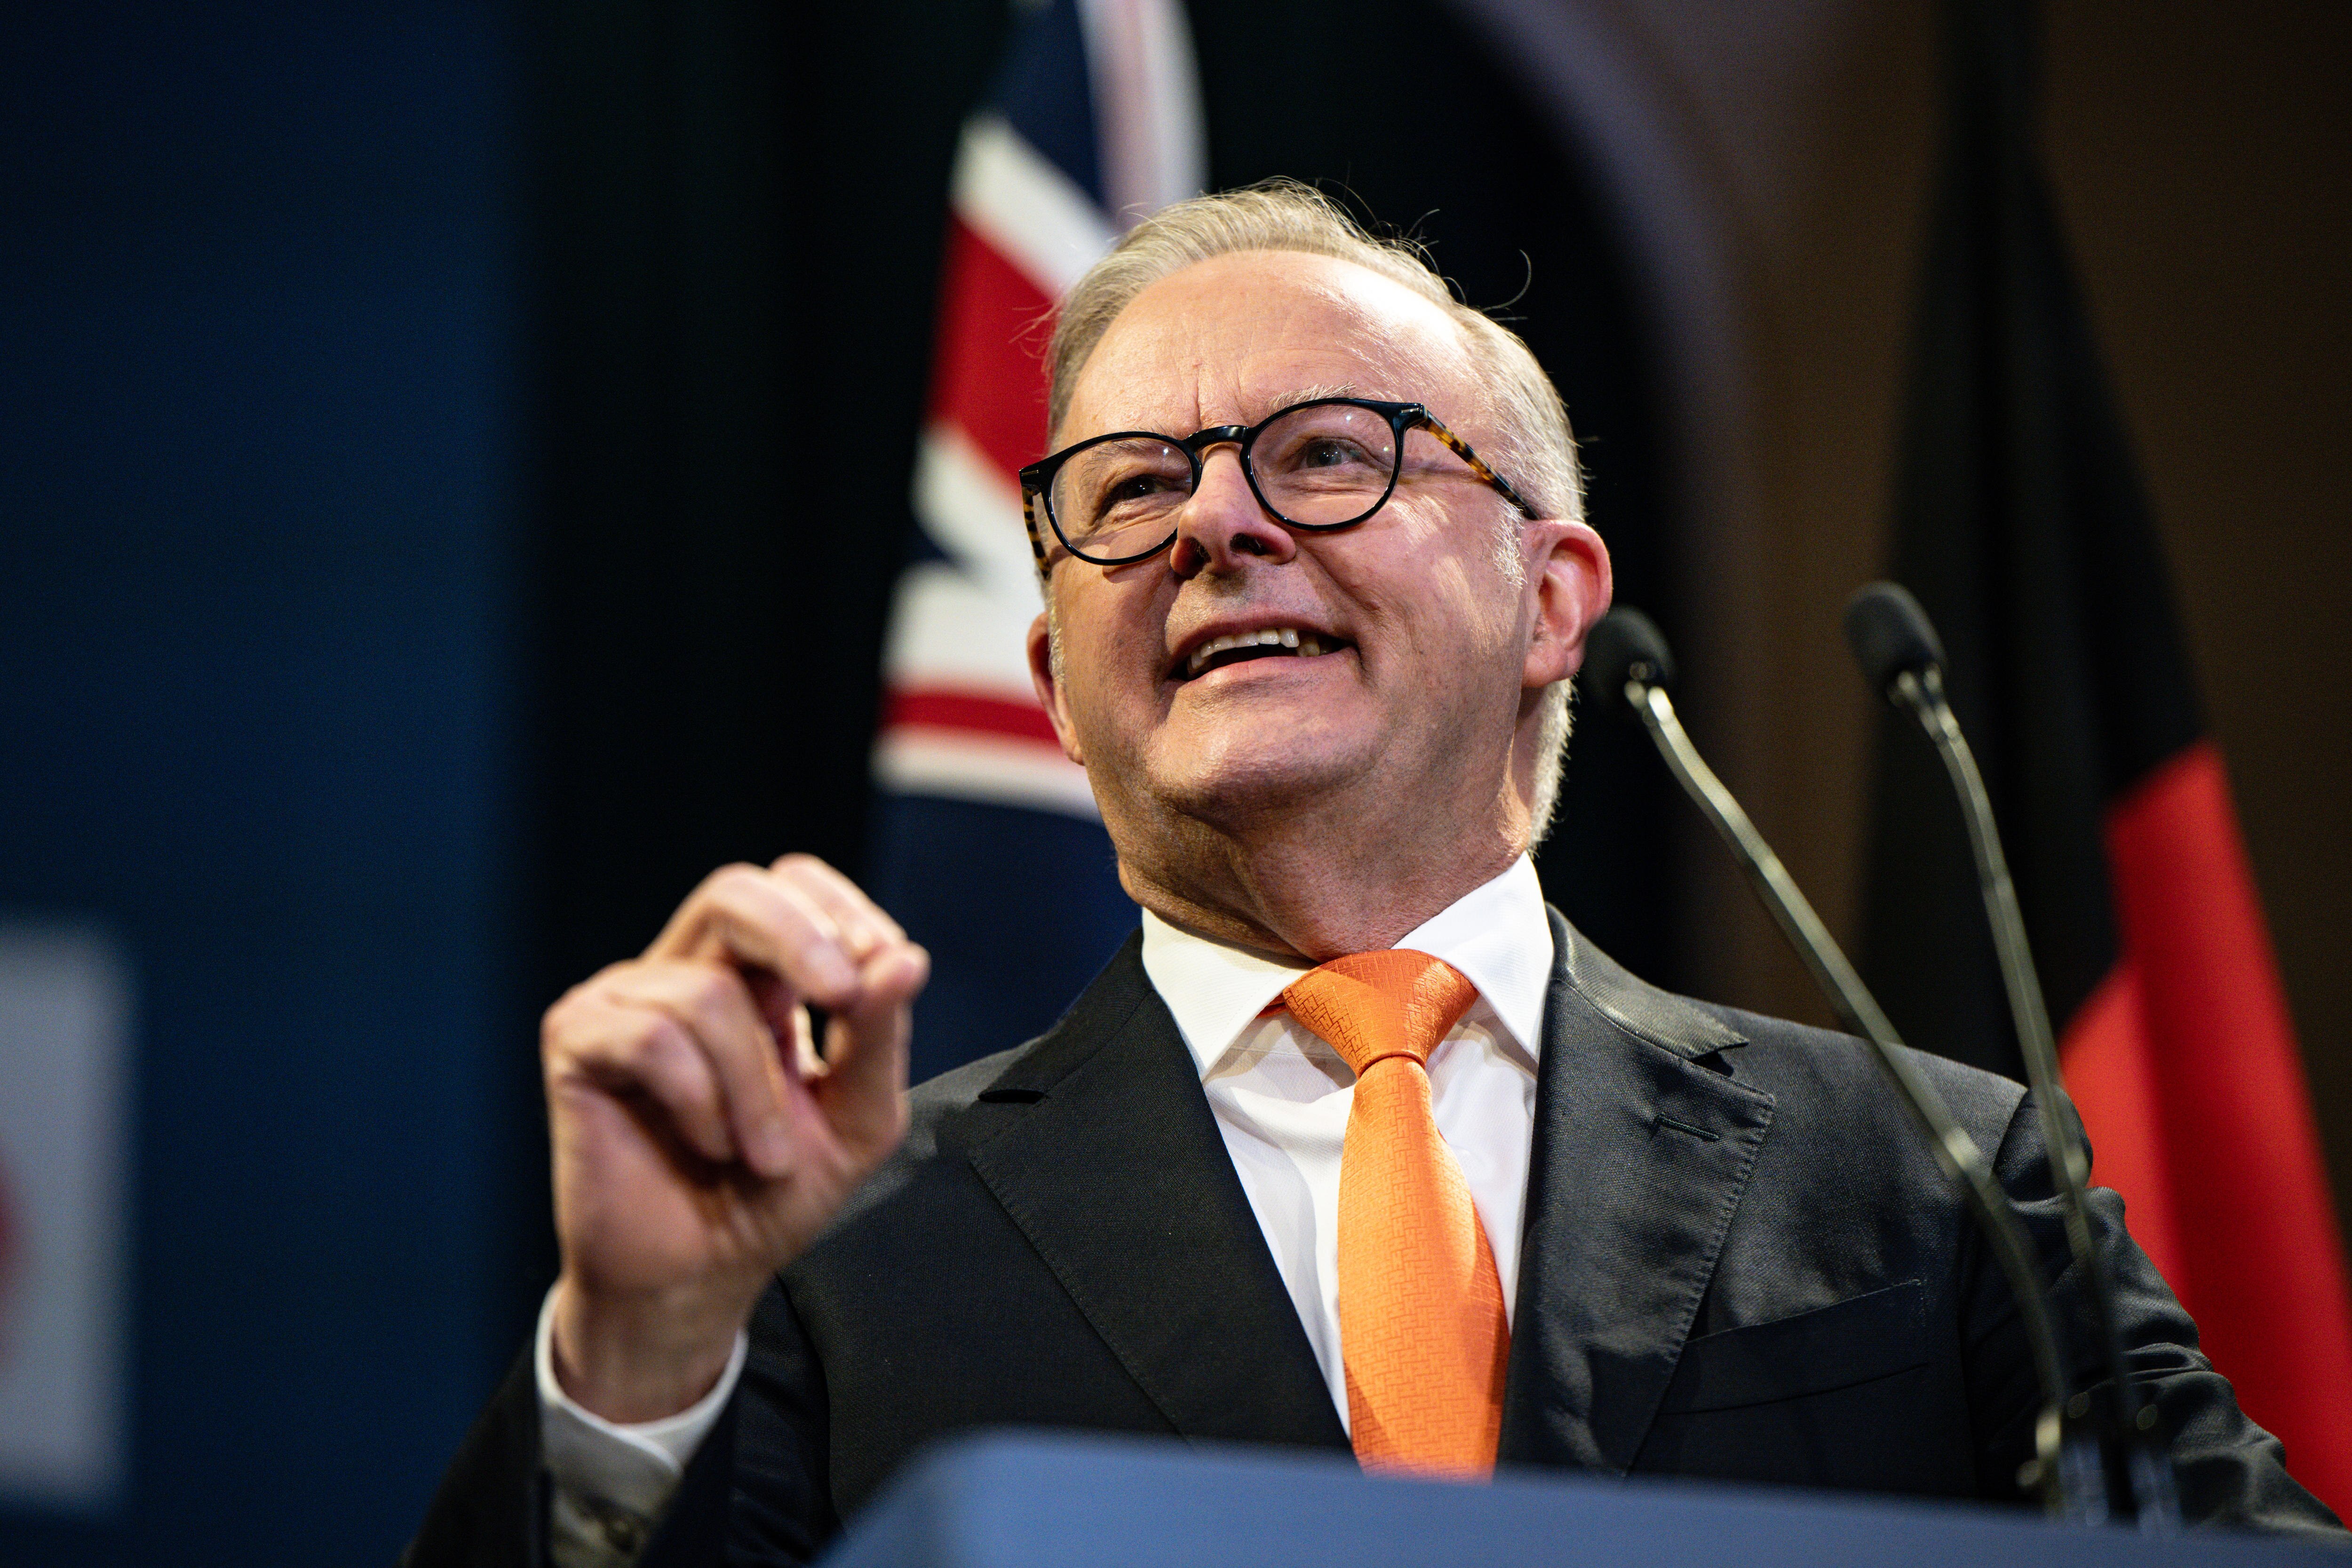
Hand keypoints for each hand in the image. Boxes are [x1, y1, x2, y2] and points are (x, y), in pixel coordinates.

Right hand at [541, 855, 926, 1421]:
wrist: (699, 1278)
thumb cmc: (770, 1198)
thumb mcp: (856, 1119)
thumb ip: (879, 1037)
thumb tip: (905, 958)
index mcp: (757, 977)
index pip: (791, 885)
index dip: (839, 911)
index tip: (882, 967)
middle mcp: (688, 973)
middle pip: (735, 892)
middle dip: (800, 936)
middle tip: (841, 996)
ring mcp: (626, 1003)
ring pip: (707, 991)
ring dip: (755, 1087)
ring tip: (762, 1155)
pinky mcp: (578, 1042)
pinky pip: (650, 1037)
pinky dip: (699, 1100)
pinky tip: (707, 1143)